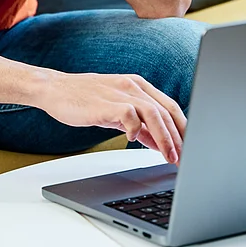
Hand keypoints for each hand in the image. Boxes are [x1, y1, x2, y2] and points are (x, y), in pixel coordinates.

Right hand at [34, 71, 185, 163]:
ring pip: (154, 114)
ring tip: (170, 157)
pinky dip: (136, 129)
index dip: (184, 129)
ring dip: (165, 138)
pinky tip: (133, 140)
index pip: (171, 107)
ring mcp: (120, 92)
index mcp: (139, 86)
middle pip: (167, 111)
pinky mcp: (106, 102)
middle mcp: (133, 86)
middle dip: (179, 138)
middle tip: (184, 160)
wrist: (54, 89)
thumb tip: (160, 143)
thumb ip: (139, 124)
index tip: (191, 149)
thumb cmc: (84, 100)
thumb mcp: (117, 111)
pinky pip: (130, 115)